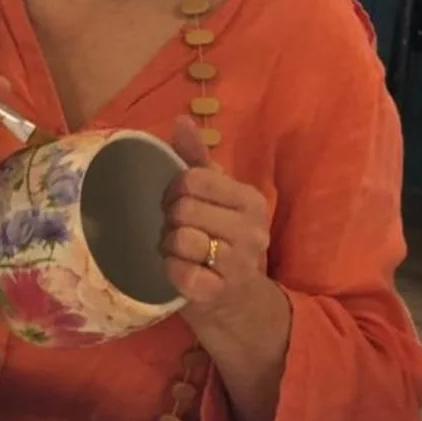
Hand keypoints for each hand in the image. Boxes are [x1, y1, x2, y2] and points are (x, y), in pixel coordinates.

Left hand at [161, 117, 270, 313]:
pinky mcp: (220, 293)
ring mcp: (239, 264)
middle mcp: (252, 230)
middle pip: (183, 209)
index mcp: (249, 199)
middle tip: (177, 230)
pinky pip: (181, 274)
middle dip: (170, 220)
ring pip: (181, 239)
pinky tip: (181, 271)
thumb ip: (195, 157)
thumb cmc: (218, 238)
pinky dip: (172, 271)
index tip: (175, 201)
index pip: (193, 179)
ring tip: (179, 250)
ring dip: (169, 245)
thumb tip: (181, 119)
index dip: (173, 190)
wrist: (235, 302)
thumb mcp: (212, 195)